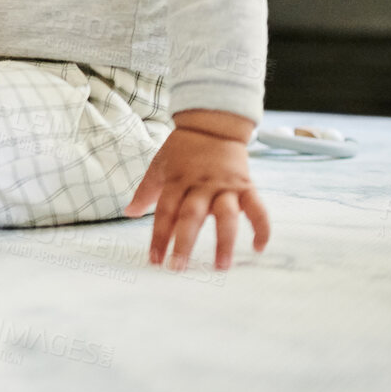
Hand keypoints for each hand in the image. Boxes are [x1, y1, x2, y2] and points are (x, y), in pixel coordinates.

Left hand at [125, 120, 270, 269]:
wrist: (212, 124)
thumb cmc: (183, 149)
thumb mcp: (159, 166)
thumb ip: (146, 191)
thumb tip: (128, 212)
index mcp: (177, 182)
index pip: (165, 212)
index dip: (159, 236)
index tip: (155, 259)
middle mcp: (200, 185)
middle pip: (191, 215)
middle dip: (184, 242)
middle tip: (179, 267)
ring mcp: (224, 186)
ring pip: (226, 215)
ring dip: (224, 241)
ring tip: (221, 265)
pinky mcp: (246, 185)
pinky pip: (257, 208)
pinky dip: (261, 227)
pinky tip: (259, 247)